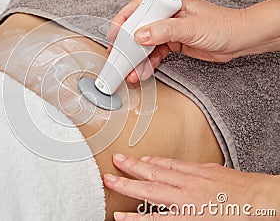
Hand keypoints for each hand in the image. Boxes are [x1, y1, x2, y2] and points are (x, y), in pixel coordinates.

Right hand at [104, 154, 279, 219]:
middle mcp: (187, 194)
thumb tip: (163, 218)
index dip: (133, 217)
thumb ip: (182, 220)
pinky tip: (151, 158)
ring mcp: (193, 178)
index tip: (118, 215)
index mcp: (189, 214)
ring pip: (160, 170)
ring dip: (138, 165)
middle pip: (150, 187)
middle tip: (109, 176)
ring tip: (122, 160)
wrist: (264, 200)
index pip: (154, 218)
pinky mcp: (202, 169)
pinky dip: (160, 160)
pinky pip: (175, 163)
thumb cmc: (241, 218)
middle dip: (127, 182)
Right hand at [106, 0, 247, 82]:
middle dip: (128, 45)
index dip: (124, 22)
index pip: (138, 8)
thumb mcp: (191, 27)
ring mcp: (168, 28)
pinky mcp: (172, 42)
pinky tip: (143, 71)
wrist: (239, 41)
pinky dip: (148, 62)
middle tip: (119, 59)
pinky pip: (154, 53)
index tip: (115, 37)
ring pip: (145, 43)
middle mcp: (166, 13)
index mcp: (169, 0)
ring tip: (131, 71)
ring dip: (137, 58)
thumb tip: (140, 36)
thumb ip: (164, 31)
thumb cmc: (223, 26)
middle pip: (138, 28)